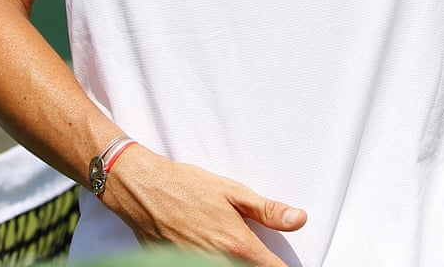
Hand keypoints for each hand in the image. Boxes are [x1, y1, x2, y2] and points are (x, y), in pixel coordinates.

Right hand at [101, 145, 306, 265]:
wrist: (144, 190)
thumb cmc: (187, 186)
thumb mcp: (231, 191)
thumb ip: (267, 210)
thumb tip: (299, 219)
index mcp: (238, 245)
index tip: (284, 265)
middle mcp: (219, 264)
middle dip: (257, 264)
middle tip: (251, 248)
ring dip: (236, 263)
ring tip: (227, 244)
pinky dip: (212, 263)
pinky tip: (209, 250)